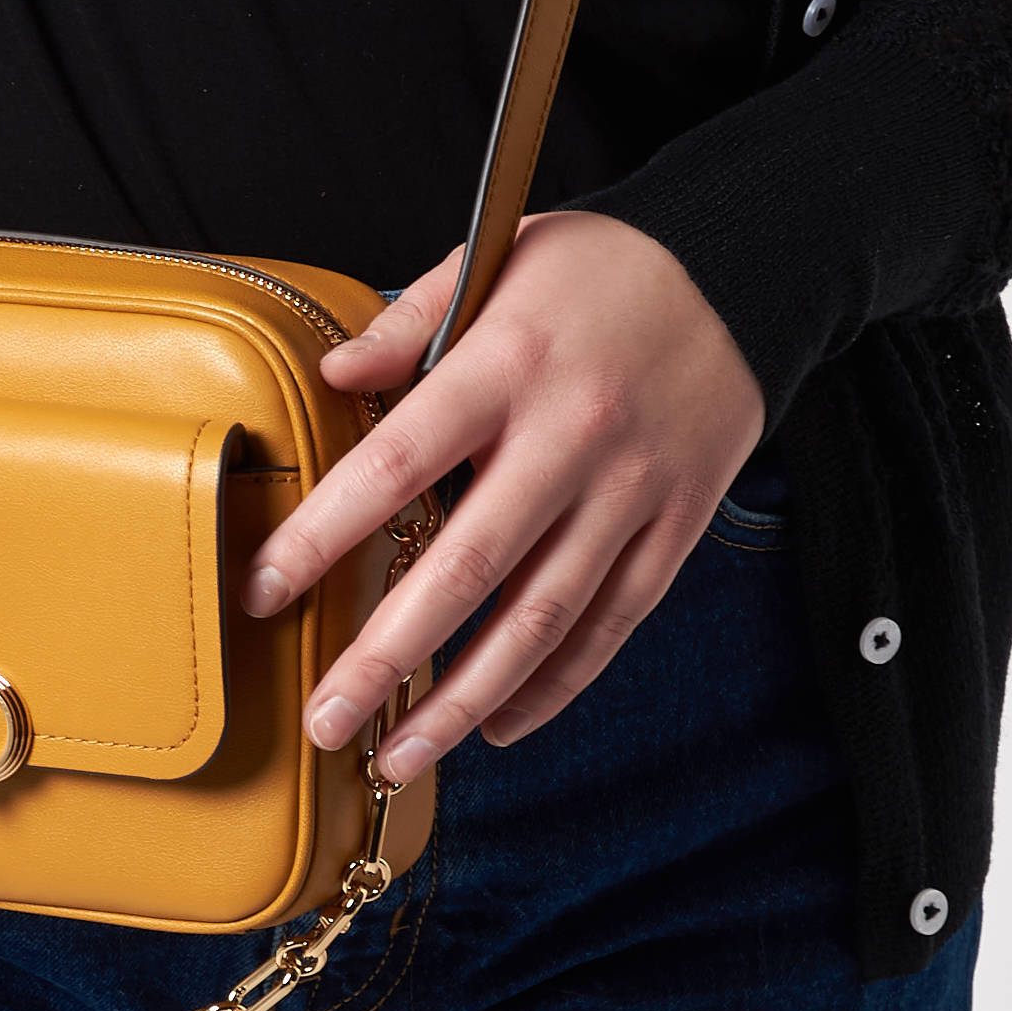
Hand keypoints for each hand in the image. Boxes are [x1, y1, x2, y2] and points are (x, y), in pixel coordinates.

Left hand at [241, 211, 765, 784]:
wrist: (746, 269)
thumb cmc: (603, 266)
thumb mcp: (499, 256)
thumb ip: (410, 322)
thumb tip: (332, 378)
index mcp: (508, 365)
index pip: (397, 462)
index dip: (324, 533)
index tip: (265, 589)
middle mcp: (570, 438)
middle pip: (467, 568)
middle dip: (387, 657)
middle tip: (324, 720)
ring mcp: (630, 491)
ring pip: (541, 621)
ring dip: (465, 702)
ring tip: (399, 754)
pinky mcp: (676, 525)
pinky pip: (610, 624)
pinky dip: (554, 687)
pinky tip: (499, 727)